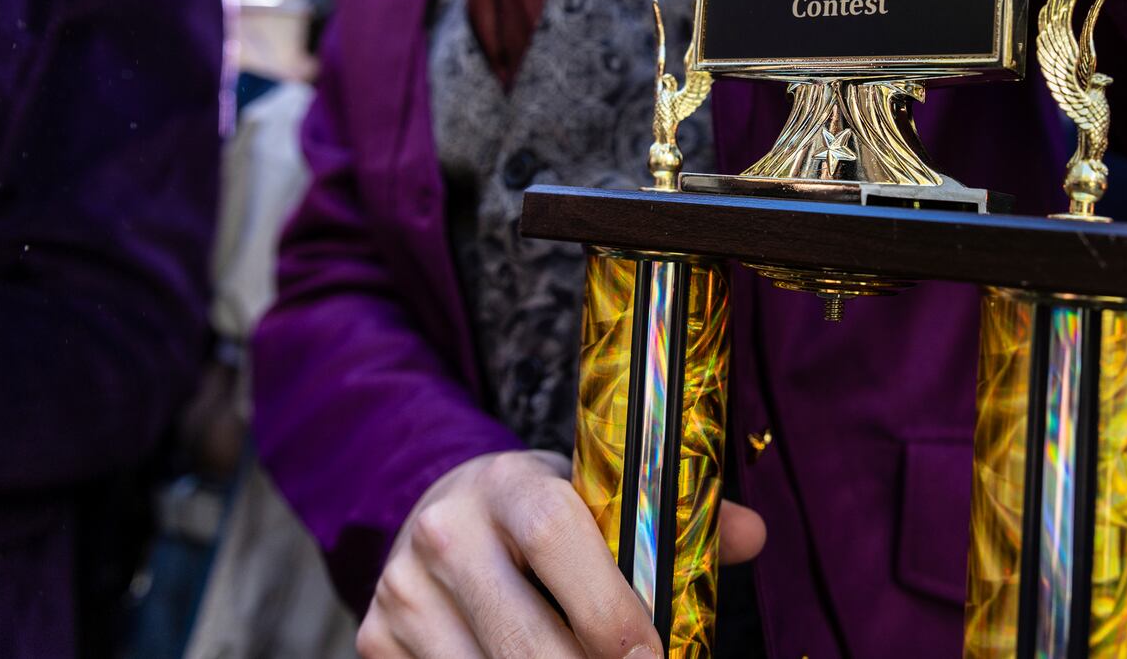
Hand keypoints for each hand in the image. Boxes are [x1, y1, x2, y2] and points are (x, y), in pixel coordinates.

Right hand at [357, 450, 766, 657]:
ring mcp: (403, 593)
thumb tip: (749, 535)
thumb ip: (672, 517)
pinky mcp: (376, 641)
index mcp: (507, 485)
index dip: (608, 607)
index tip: (651, 657)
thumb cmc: (542, 513)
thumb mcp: (598, 496)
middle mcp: (444, 533)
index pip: (555, 537)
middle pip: (522, 635)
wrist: (440, 511)